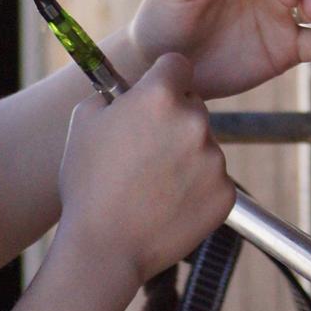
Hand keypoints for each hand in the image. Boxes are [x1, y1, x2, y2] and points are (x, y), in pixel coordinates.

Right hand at [57, 52, 234, 287]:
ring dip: (186, 154)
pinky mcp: (226, 194)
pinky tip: (168, 202)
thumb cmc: (88, 182)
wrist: (105, 247)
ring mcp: (214, 159)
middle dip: (174, 118)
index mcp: (160, 96)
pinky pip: (213, 178)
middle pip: (192, 105)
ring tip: (154, 182)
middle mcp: (194, 121)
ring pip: (203, 144)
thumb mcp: (84, 119)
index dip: (164, 76)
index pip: (178, 64)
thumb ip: (111, 94)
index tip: (156, 91)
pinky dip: (196, 187)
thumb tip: (125, 92)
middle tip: (147, 148)